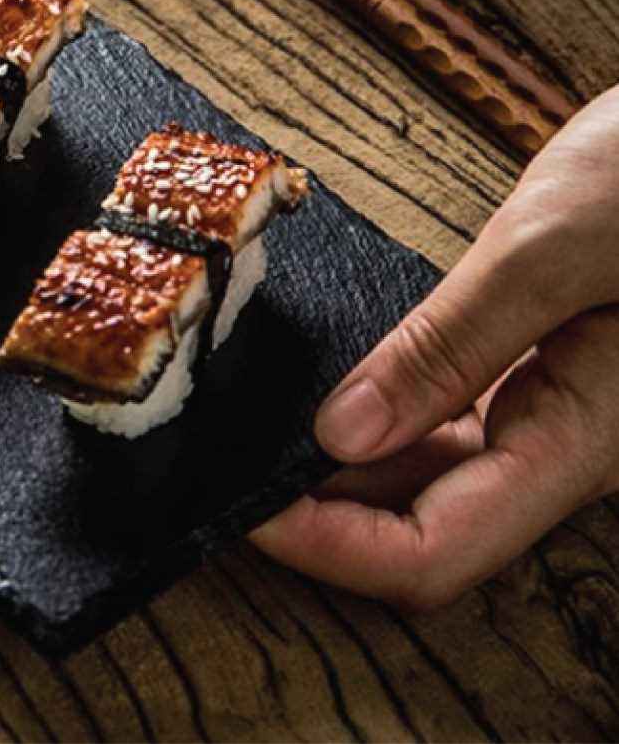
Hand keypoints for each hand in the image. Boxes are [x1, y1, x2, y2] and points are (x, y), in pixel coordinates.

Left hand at [251, 86, 618, 608]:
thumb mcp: (547, 249)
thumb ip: (449, 345)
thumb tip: (340, 433)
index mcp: (577, 439)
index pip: (436, 550)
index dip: (329, 547)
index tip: (242, 507)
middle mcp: (561, 445)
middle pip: (423, 525)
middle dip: (318, 513)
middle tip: (221, 462)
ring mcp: (548, 412)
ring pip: (429, 478)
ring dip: (338, 469)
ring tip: (246, 426)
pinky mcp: (534, 371)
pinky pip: (444, 423)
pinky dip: (374, 417)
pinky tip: (317, 387)